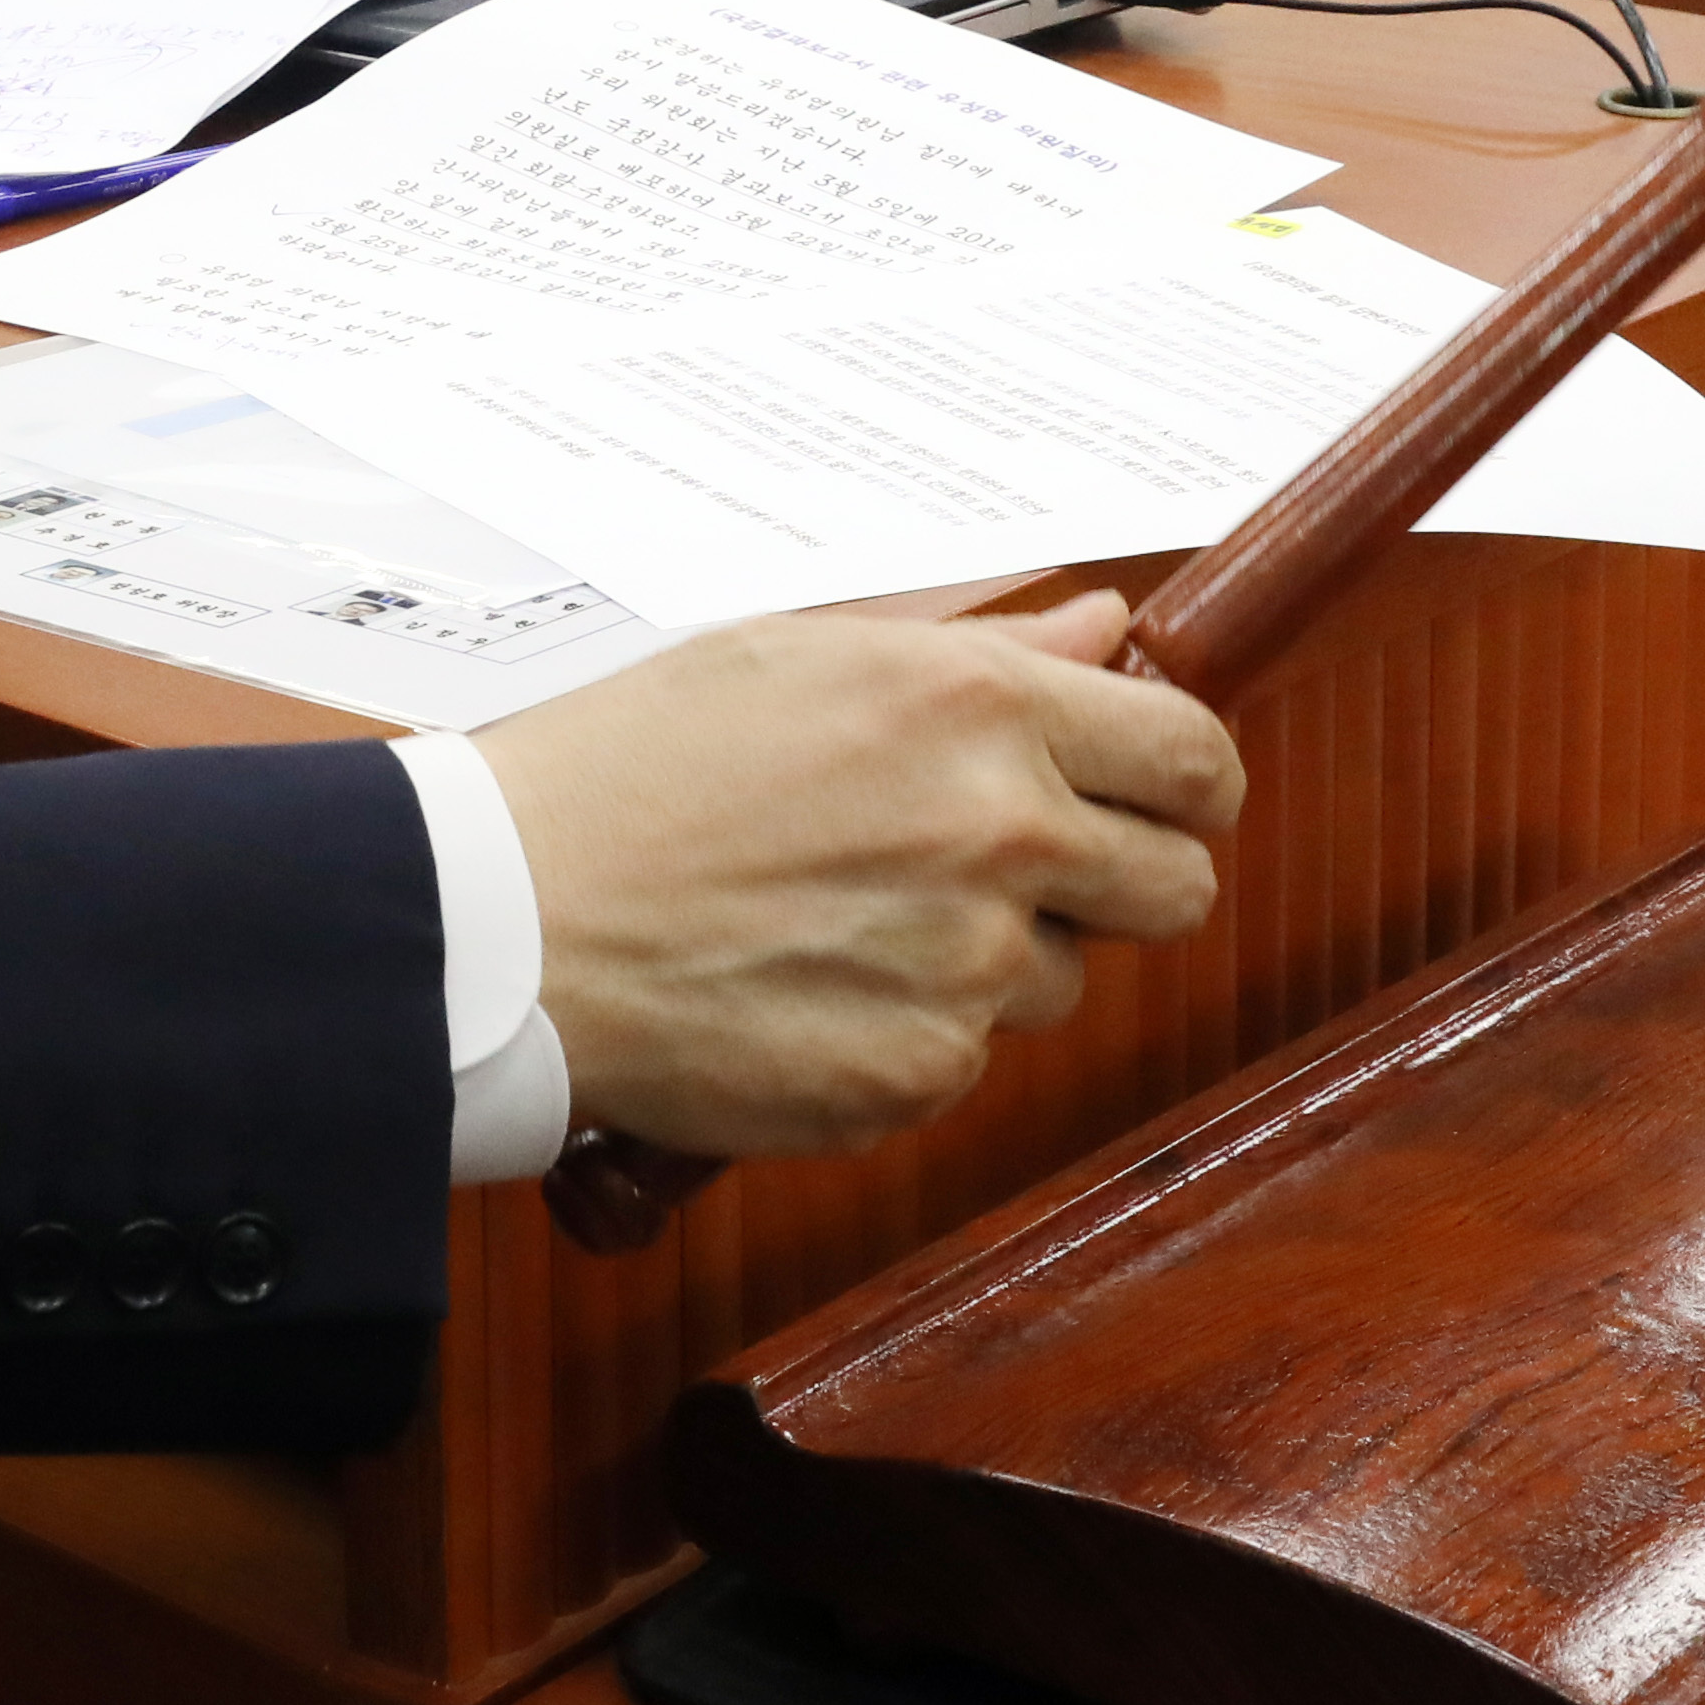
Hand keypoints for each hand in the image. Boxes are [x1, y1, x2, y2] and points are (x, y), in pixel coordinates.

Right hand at [479, 591, 1243, 1162]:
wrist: (510, 919)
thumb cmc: (629, 769)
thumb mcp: (803, 656)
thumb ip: (982, 648)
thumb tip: (1103, 629)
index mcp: (979, 707)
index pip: (1194, 757)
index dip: (1187, 785)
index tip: (1156, 799)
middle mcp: (999, 833)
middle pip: (1176, 888)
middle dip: (1118, 882)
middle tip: (1015, 871)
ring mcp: (968, 968)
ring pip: (1058, 979)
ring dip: (991, 960)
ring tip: (847, 920)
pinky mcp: (918, 1076)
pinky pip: (965, 1057)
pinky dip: (907, 1032)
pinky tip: (806, 985)